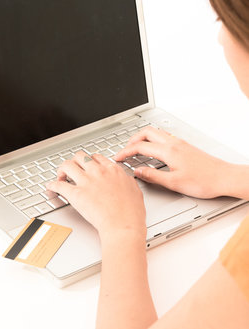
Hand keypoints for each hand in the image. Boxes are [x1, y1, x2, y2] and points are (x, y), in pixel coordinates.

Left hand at [47, 151, 145, 239]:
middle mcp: (98, 172)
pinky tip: (51, 187)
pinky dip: (52, 185)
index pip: (96, 157)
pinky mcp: (76, 194)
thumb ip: (127, 182)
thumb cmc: (131, 214)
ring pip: (67, 165)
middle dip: (74, 161)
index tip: (86, 165)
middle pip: (80, 156)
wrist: (123, 226)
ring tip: (60, 176)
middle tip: (72, 169)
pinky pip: (59, 185)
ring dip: (61, 170)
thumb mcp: (135, 191)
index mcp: (113, 170)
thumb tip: (125, 180)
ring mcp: (86, 182)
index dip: (89, 161)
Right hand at [113, 127, 230, 198]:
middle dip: (132, 140)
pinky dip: (153, 140)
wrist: (225, 178)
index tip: (118, 158)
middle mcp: (174, 144)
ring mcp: (181, 143)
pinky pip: (165, 137)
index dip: (125, 152)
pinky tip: (154, 151)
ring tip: (136, 148)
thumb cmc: (204, 181)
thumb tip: (137, 172)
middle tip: (124, 150)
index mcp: (169, 151)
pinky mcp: (186, 146)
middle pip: (147, 132)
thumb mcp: (174, 183)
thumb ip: (152, 176)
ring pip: (156, 132)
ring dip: (143, 138)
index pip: (140, 147)